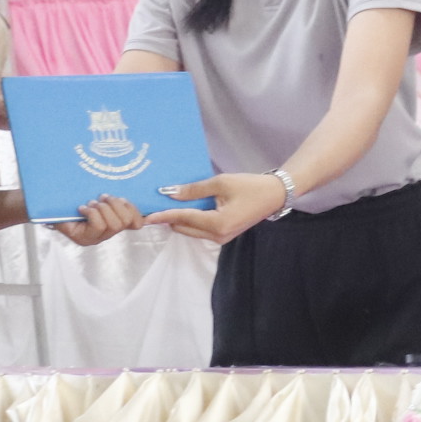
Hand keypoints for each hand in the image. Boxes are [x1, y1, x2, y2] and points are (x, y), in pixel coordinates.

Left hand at [51, 194, 143, 245]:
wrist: (48, 206)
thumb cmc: (73, 199)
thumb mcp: (95, 194)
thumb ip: (110, 194)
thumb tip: (125, 189)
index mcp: (114, 222)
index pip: (137, 224)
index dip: (139, 213)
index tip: (128, 199)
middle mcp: (107, 233)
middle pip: (125, 222)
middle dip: (115, 205)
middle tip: (103, 197)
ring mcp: (95, 238)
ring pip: (113, 225)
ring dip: (103, 209)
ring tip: (92, 203)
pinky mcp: (84, 239)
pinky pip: (98, 225)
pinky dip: (92, 213)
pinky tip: (82, 208)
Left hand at [145, 170, 290, 243]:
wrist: (274, 195)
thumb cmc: (250, 186)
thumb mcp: (221, 183)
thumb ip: (194, 190)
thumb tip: (169, 193)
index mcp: (217, 224)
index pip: (183, 219)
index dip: (163, 215)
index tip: (146, 215)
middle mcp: (217, 236)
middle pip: (184, 228)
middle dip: (168, 218)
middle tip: (153, 206)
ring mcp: (221, 238)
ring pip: (191, 230)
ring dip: (178, 219)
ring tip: (165, 206)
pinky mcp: (224, 235)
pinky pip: (200, 229)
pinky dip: (190, 219)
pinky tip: (183, 207)